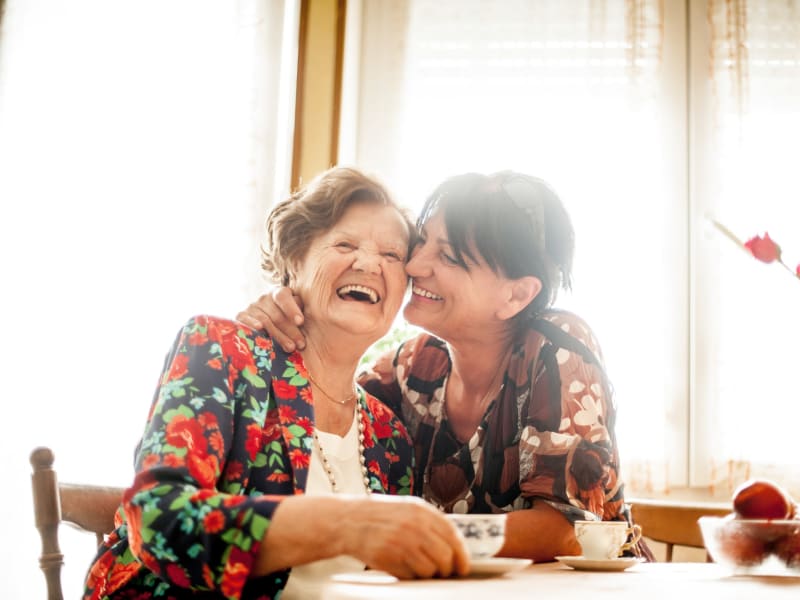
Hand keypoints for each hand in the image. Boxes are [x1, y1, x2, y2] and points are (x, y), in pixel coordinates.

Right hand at [236, 287, 305, 351]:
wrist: (260, 322)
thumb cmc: (286, 320)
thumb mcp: (294, 314)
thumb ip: (300, 312)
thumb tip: (304, 320)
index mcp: (278, 293)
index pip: (283, 296)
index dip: (292, 309)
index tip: (300, 322)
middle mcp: (264, 298)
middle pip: (277, 314)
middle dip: (291, 330)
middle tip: (301, 344)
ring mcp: (252, 307)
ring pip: (265, 321)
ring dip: (279, 336)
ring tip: (290, 348)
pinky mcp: (241, 316)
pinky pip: (246, 320)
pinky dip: (253, 324)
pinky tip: (260, 329)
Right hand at [343, 495, 469, 578]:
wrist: (349, 521)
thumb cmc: (380, 516)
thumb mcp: (408, 509)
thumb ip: (430, 522)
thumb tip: (454, 546)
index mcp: (420, 511)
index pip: (452, 535)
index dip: (461, 554)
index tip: (463, 566)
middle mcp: (413, 525)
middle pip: (445, 556)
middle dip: (447, 568)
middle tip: (443, 572)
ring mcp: (400, 542)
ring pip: (429, 569)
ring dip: (428, 573)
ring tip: (418, 566)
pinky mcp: (388, 558)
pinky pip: (410, 576)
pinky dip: (411, 576)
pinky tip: (403, 566)